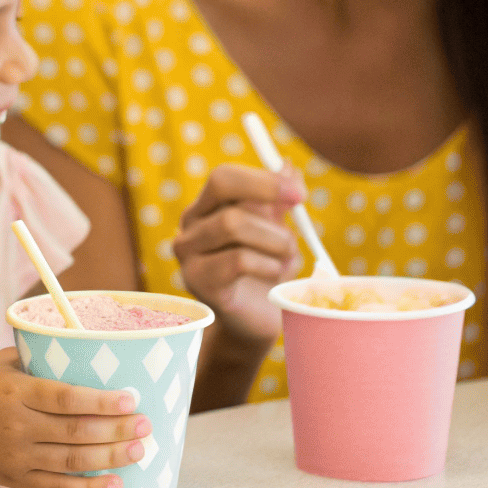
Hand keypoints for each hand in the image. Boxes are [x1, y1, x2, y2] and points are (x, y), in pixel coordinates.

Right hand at [0, 349, 148, 487]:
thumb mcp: (1, 362)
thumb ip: (41, 361)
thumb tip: (88, 353)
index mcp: (14, 390)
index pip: (66, 397)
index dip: (102, 401)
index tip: (130, 399)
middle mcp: (15, 425)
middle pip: (76, 431)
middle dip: (116, 430)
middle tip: (145, 425)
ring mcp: (15, 455)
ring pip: (72, 461)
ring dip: (110, 458)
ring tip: (138, 451)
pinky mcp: (14, 478)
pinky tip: (113, 483)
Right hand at [171, 163, 303, 347]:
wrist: (258, 320)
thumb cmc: (267, 269)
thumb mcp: (278, 230)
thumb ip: (280, 199)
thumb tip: (287, 167)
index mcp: (207, 207)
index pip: (223, 177)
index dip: (262, 179)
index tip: (300, 193)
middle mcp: (190, 226)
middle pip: (223, 190)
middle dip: (267, 196)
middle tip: (299, 212)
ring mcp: (188, 254)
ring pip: (232, 224)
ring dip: (274, 239)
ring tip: (287, 257)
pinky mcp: (197, 282)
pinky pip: (237, 260)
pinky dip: (267, 264)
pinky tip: (275, 275)